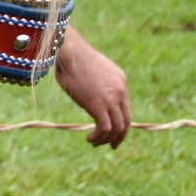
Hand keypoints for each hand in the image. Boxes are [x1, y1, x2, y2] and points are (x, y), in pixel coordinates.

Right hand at [54, 29, 130, 147]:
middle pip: (127, 120)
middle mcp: (121, 91)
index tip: (111, 129)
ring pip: (117, 127)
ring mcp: (111, 99)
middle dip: (120, 135)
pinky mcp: (98, 105)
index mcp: (121, 80)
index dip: (120, 121)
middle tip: (112, 144)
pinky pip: (104, 128)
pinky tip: (89, 138)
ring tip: (95, 142)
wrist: (69, 51)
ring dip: (107, 139)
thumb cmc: (73, 57)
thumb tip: (90, 93)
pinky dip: (99, 137)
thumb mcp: (93, 69)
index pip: (126, 107)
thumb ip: (98, 83)